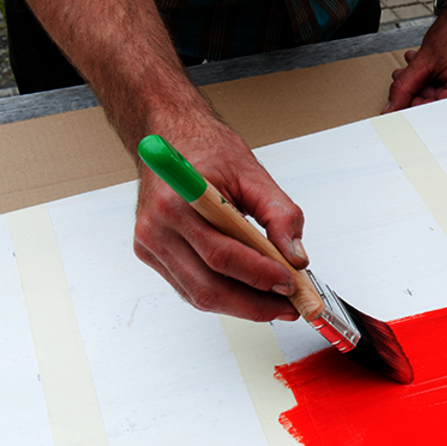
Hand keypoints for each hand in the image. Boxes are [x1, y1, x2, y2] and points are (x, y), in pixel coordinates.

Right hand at [133, 116, 308, 321]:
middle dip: (255, 304)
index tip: (290, 283)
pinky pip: (191, 289)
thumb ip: (281, 216)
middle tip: (289, 305)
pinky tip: (251, 294)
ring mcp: (150, 246)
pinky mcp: (153, 257)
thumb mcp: (254, 175)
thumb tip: (296, 257)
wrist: (172, 139)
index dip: (260, 276)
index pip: (222, 255)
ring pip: (199, 295)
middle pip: (208, 286)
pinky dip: (225, 297)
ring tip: (276, 303)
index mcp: (178, 202)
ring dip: (242, 306)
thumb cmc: (207, 152)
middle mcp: (156, 228)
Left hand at [383, 7, 446, 111]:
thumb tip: (393, 108)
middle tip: (414, 80)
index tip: (407, 102)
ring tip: (426, 72)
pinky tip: (440, 74)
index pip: (439, 110)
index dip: (418, 107)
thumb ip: (405, 87)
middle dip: (424, 95)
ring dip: (435, 90)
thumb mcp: (424, 60)